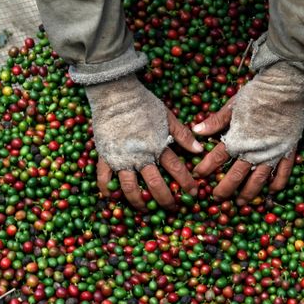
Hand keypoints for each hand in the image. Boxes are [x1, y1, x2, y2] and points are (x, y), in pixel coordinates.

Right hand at [86, 74, 201, 210]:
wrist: (115, 93)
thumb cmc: (143, 103)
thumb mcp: (167, 117)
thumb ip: (183, 135)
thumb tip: (199, 150)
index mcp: (158, 146)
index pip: (177, 170)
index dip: (187, 183)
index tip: (193, 193)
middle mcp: (140, 156)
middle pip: (156, 185)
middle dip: (166, 200)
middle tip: (173, 208)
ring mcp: (121, 158)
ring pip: (130, 188)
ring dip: (139, 202)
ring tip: (145, 209)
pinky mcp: (105, 156)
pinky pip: (104, 178)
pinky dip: (108, 190)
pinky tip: (113, 198)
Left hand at [192, 62, 303, 204]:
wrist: (284, 87)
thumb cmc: (256, 94)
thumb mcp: (232, 106)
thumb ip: (215, 122)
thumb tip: (195, 131)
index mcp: (237, 139)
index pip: (216, 159)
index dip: (205, 168)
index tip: (198, 175)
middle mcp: (253, 151)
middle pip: (236, 176)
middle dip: (224, 189)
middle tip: (217, 198)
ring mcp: (272, 153)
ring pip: (258, 180)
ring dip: (248, 193)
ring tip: (241, 203)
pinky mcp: (287, 151)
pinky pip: (282, 173)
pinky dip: (277, 184)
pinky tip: (271, 192)